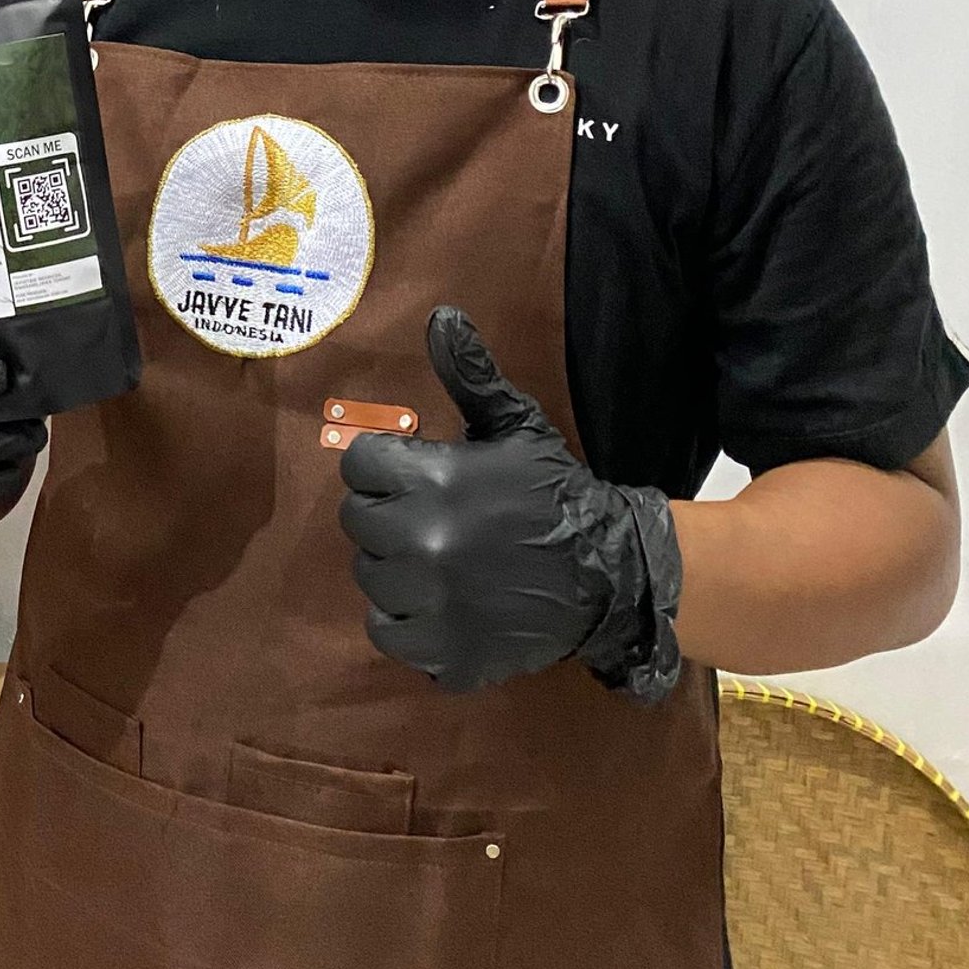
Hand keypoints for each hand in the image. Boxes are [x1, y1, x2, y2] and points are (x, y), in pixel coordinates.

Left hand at [338, 307, 681, 697]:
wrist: (610, 572)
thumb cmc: (555, 491)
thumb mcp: (516, 425)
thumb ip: (470, 375)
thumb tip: (440, 317)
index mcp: (433, 480)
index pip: (359, 464)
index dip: (383, 466)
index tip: (411, 473)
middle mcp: (422, 542)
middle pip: (357, 521)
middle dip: (386, 514)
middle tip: (428, 517)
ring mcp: (432, 604)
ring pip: (370, 578)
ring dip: (395, 568)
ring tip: (439, 560)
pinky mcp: (444, 652)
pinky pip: (389, 634)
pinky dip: (408, 621)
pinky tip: (440, 604)